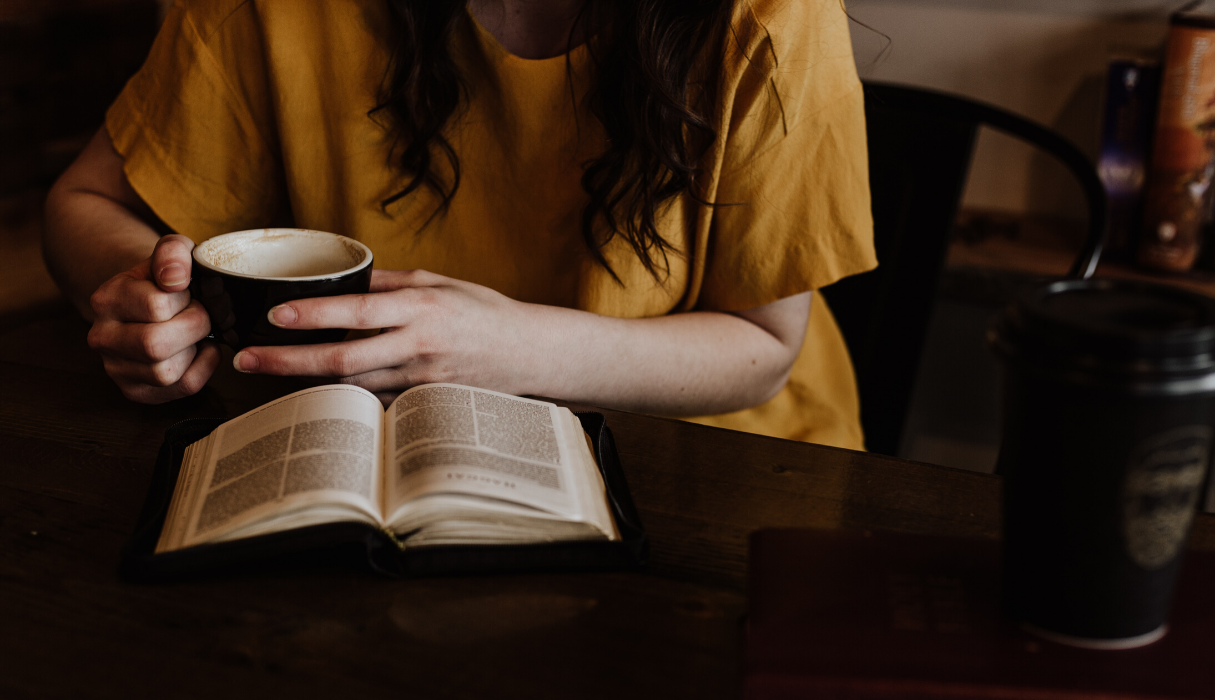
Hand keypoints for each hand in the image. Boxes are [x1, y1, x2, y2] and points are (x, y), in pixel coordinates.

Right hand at [87, 234, 220, 402]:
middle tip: (200, 315)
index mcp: (106, 300)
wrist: (151, 302)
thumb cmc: (165, 280)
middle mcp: (102, 337)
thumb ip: (173, 253)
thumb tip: (175, 278)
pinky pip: (181, 387)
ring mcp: (116, 369)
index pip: (156, 306)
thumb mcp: (171, 254)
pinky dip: (203, 368)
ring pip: (166, 372)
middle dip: (193, 327)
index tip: (187, 293)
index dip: (185, 299)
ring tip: (194, 332)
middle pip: (155, 345)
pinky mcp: (136, 391)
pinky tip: (200, 350)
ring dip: (194, 349)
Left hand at [231, 270, 537, 399]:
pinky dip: (342, 397)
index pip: (358, 310)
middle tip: (246, 360)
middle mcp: (419, 345)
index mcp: (421, 307)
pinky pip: (373, 402)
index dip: (314, 315)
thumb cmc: (483, 312)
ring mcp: (421, 380)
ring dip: (306, 382)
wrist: (528, 354)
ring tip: (265, 374)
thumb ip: (390, 281)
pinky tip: (313, 392)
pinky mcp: (423, 403)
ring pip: (352, 386)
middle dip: (288, 361)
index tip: (275, 316)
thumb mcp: (439, 281)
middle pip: (343, 359)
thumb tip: (342, 277)